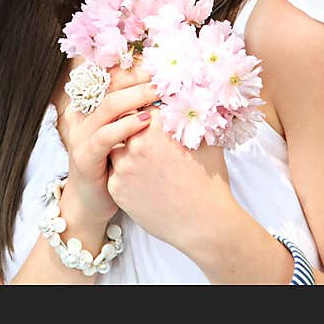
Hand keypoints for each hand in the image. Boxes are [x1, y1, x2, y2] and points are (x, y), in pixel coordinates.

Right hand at [58, 61, 160, 227]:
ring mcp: (80, 134)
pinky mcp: (84, 155)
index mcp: (90, 105)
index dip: (134, 66)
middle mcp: (81, 114)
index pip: (112, 76)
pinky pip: (105, 135)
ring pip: (107, 106)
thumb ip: (139, 111)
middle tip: (163, 70)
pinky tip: (148, 121)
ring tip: (160, 90)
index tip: (161, 61)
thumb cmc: (116, 167)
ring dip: (136, 96)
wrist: (92, 203)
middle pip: (108, 84)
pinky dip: (127, 126)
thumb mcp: (126, 135)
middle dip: (137, 75)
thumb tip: (171, 90)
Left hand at [106, 108, 236, 252]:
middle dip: (132, 124)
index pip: (141, 103)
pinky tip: (141, 176)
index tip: (152, 110)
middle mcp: (135, 144)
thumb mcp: (206, 141)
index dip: (147, 105)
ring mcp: (122, 167)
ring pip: (115, 145)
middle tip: (144, 133)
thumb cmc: (209, 182)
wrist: (204, 224)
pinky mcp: (115, 187)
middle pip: (123, 122)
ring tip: (143, 157)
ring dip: (124, 146)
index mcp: (156, 128)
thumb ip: (190, 117)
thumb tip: (188, 99)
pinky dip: (123, 169)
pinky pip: (113, 169)